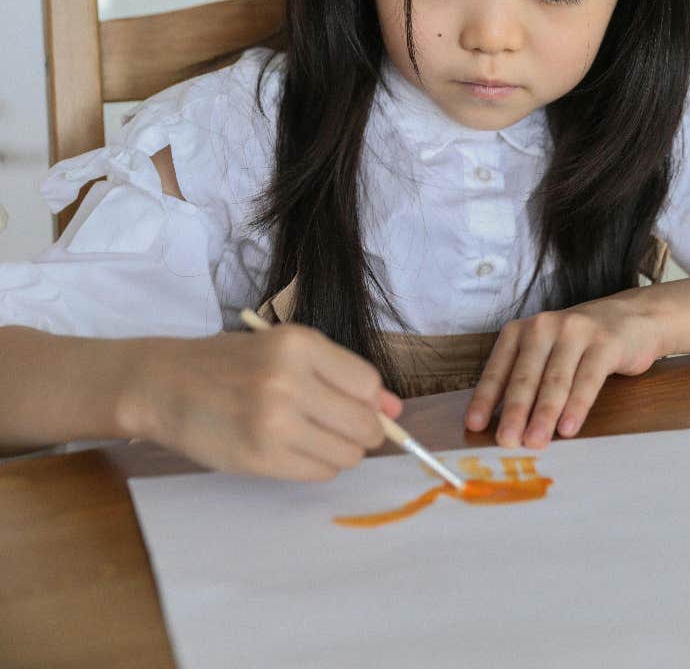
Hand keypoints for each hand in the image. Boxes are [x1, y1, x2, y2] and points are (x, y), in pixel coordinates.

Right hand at [119, 324, 402, 479]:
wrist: (166, 384)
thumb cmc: (230, 362)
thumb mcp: (285, 350)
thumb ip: (341, 376)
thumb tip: (395, 410)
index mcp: (299, 344)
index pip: (367, 383)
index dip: (370, 400)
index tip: (358, 405)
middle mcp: (290, 381)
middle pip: (363, 423)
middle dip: (363, 431)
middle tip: (338, 427)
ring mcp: (274, 423)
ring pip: (346, 454)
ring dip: (339, 451)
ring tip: (310, 436)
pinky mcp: (260, 458)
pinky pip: (318, 472)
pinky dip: (317, 465)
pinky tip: (294, 449)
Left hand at [464, 290, 664, 447]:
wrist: (630, 318)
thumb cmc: (578, 344)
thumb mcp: (544, 353)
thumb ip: (525, 379)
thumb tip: (502, 424)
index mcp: (520, 331)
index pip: (498, 368)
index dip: (485, 398)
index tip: (474, 425)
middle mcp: (544, 326)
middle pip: (526, 375)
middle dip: (514, 411)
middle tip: (506, 441)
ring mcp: (575, 332)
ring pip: (555, 379)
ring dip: (544, 414)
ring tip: (535, 441)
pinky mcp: (604, 343)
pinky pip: (588, 379)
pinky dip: (577, 405)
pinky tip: (569, 427)